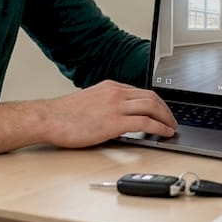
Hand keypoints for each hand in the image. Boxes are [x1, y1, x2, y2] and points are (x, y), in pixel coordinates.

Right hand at [42, 80, 176, 147]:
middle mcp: (116, 93)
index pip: (141, 91)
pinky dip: (159, 127)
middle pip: (151, 97)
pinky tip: (164, 133)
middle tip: (172, 120)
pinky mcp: (114, 121)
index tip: (162, 111)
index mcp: (110, 87)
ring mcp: (116, 106)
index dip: (156, 102)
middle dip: (166, 109)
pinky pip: (145, 122)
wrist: (49, 118)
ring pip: (152, 106)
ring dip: (166, 118)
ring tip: (171, 128)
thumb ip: (106, 105)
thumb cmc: (63, 115)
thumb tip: (119, 118)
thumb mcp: (90, 102)